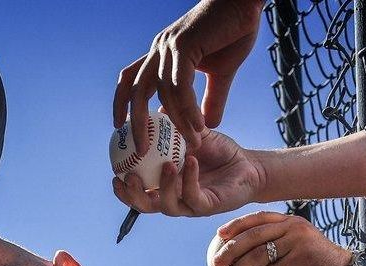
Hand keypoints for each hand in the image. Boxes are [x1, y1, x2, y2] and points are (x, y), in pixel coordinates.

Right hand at [113, 129, 263, 216]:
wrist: (248, 164)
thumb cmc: (218, 152)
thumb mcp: (191, 135)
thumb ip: (172, 127)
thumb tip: (152, 108)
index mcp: (164, 186)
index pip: (138, 192)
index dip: (123, 188)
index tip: (114, 173)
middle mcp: (174, 199)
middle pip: (146, 206)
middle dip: (133, 196)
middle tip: (128, 177)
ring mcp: (191, 205)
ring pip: (168, 206)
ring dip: (164, 187)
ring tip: (166, 165)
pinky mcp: (208, 206)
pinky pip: (194, 196)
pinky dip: (189, 179)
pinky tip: (191, 161)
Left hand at [114, 0, 264, 151]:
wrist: (245, 2)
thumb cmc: (234, 31)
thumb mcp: (221, 72)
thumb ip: (211, 99)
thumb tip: (207, 125)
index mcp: (162, 53)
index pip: (132, 79)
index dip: (122, 102)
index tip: (120, 126)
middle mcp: (160, 49)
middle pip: (137, 90)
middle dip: (136, 122)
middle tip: (142, 150)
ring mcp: (169, 46)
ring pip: (164, 93)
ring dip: (178, 121)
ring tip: (192, 142)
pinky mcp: (184, 45)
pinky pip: (180, 85)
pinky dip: (188, 109)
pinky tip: (198, 125)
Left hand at [209, 211, 361, 265]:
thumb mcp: (289, 259)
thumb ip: (268, 257)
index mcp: (290, 222)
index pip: (258, 219)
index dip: (237, 225)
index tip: (219, 236)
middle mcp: (294, 228)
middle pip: (254, 236)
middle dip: (230, 250)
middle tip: (215, 263)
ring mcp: (298, 244)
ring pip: (258, 255)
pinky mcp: (300, 262)